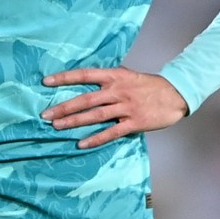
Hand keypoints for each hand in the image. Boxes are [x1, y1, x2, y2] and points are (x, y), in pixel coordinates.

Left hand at [40, 67, 188, 148]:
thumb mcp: (127, 75)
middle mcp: (117, 90)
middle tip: (45, 114)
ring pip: (95, 115)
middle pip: (85, 99)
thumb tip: (87, 79)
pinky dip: (96, 138)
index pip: (84, 75)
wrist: (174, 94)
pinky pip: (111, 132)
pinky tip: (82, 144)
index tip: (46, 82)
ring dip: (74, 121)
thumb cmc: (147, 85)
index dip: (64, 78)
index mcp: (114, 76)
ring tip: (57, 126)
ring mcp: (125, 107)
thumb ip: (108, 79)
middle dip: (64, 107)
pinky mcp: (134, 122)